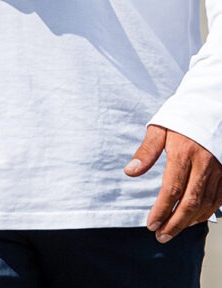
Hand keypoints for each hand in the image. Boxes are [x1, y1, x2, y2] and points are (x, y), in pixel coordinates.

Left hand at [125, 124, 221, 241]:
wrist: (211, 106)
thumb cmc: (182, 116)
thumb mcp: (160, 127)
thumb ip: (146, 151)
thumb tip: (130, 172)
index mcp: (184, 152)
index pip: (171, 189)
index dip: (161, 210)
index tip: (150, 224)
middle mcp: (204, 164)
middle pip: (190, 203)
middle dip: (175, 223)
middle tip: (161, 236)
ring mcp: (219, 170)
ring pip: (206, 205)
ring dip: (189, 221)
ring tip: (173, 230)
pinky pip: (219, 200)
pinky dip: (206, 213)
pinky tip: (193, 218)